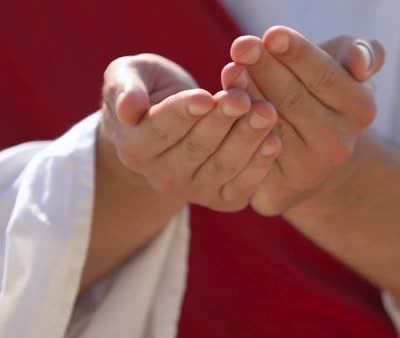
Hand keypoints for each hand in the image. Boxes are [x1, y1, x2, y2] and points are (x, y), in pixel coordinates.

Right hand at [99, 54, 280, 211]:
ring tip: (266, 111)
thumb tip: (129, 109)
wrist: (169, 122)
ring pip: (222, 167)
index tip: (206, 97)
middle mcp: (161, 177)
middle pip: (196, 149)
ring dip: (247, 140)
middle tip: (243, 99)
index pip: (161, 130)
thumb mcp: (125, 77)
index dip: (184, 113)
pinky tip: (274, 140)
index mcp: (134, 147)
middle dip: (222, 122)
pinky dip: (260, 165)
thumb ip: (124, 88)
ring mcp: (192, 191)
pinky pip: (241, 186)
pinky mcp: (221, 199)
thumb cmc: (147, 90)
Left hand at [222, 26, 384, 214]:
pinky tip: (220, 106)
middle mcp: (339, 145)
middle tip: (241, 46)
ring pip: (267, 126)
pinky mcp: (280, 192)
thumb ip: (361, 53)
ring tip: (230, 70)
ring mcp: (309, 172)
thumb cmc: (325, 97)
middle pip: (293, 99)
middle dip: (264, 69)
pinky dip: (233, 128)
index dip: (297, 54)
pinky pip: (250, 154)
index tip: (272, 35)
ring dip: (244, 95)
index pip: (324, 76)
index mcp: (361, 109)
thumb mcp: (346, 70)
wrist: (316, 155)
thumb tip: (359, 64)